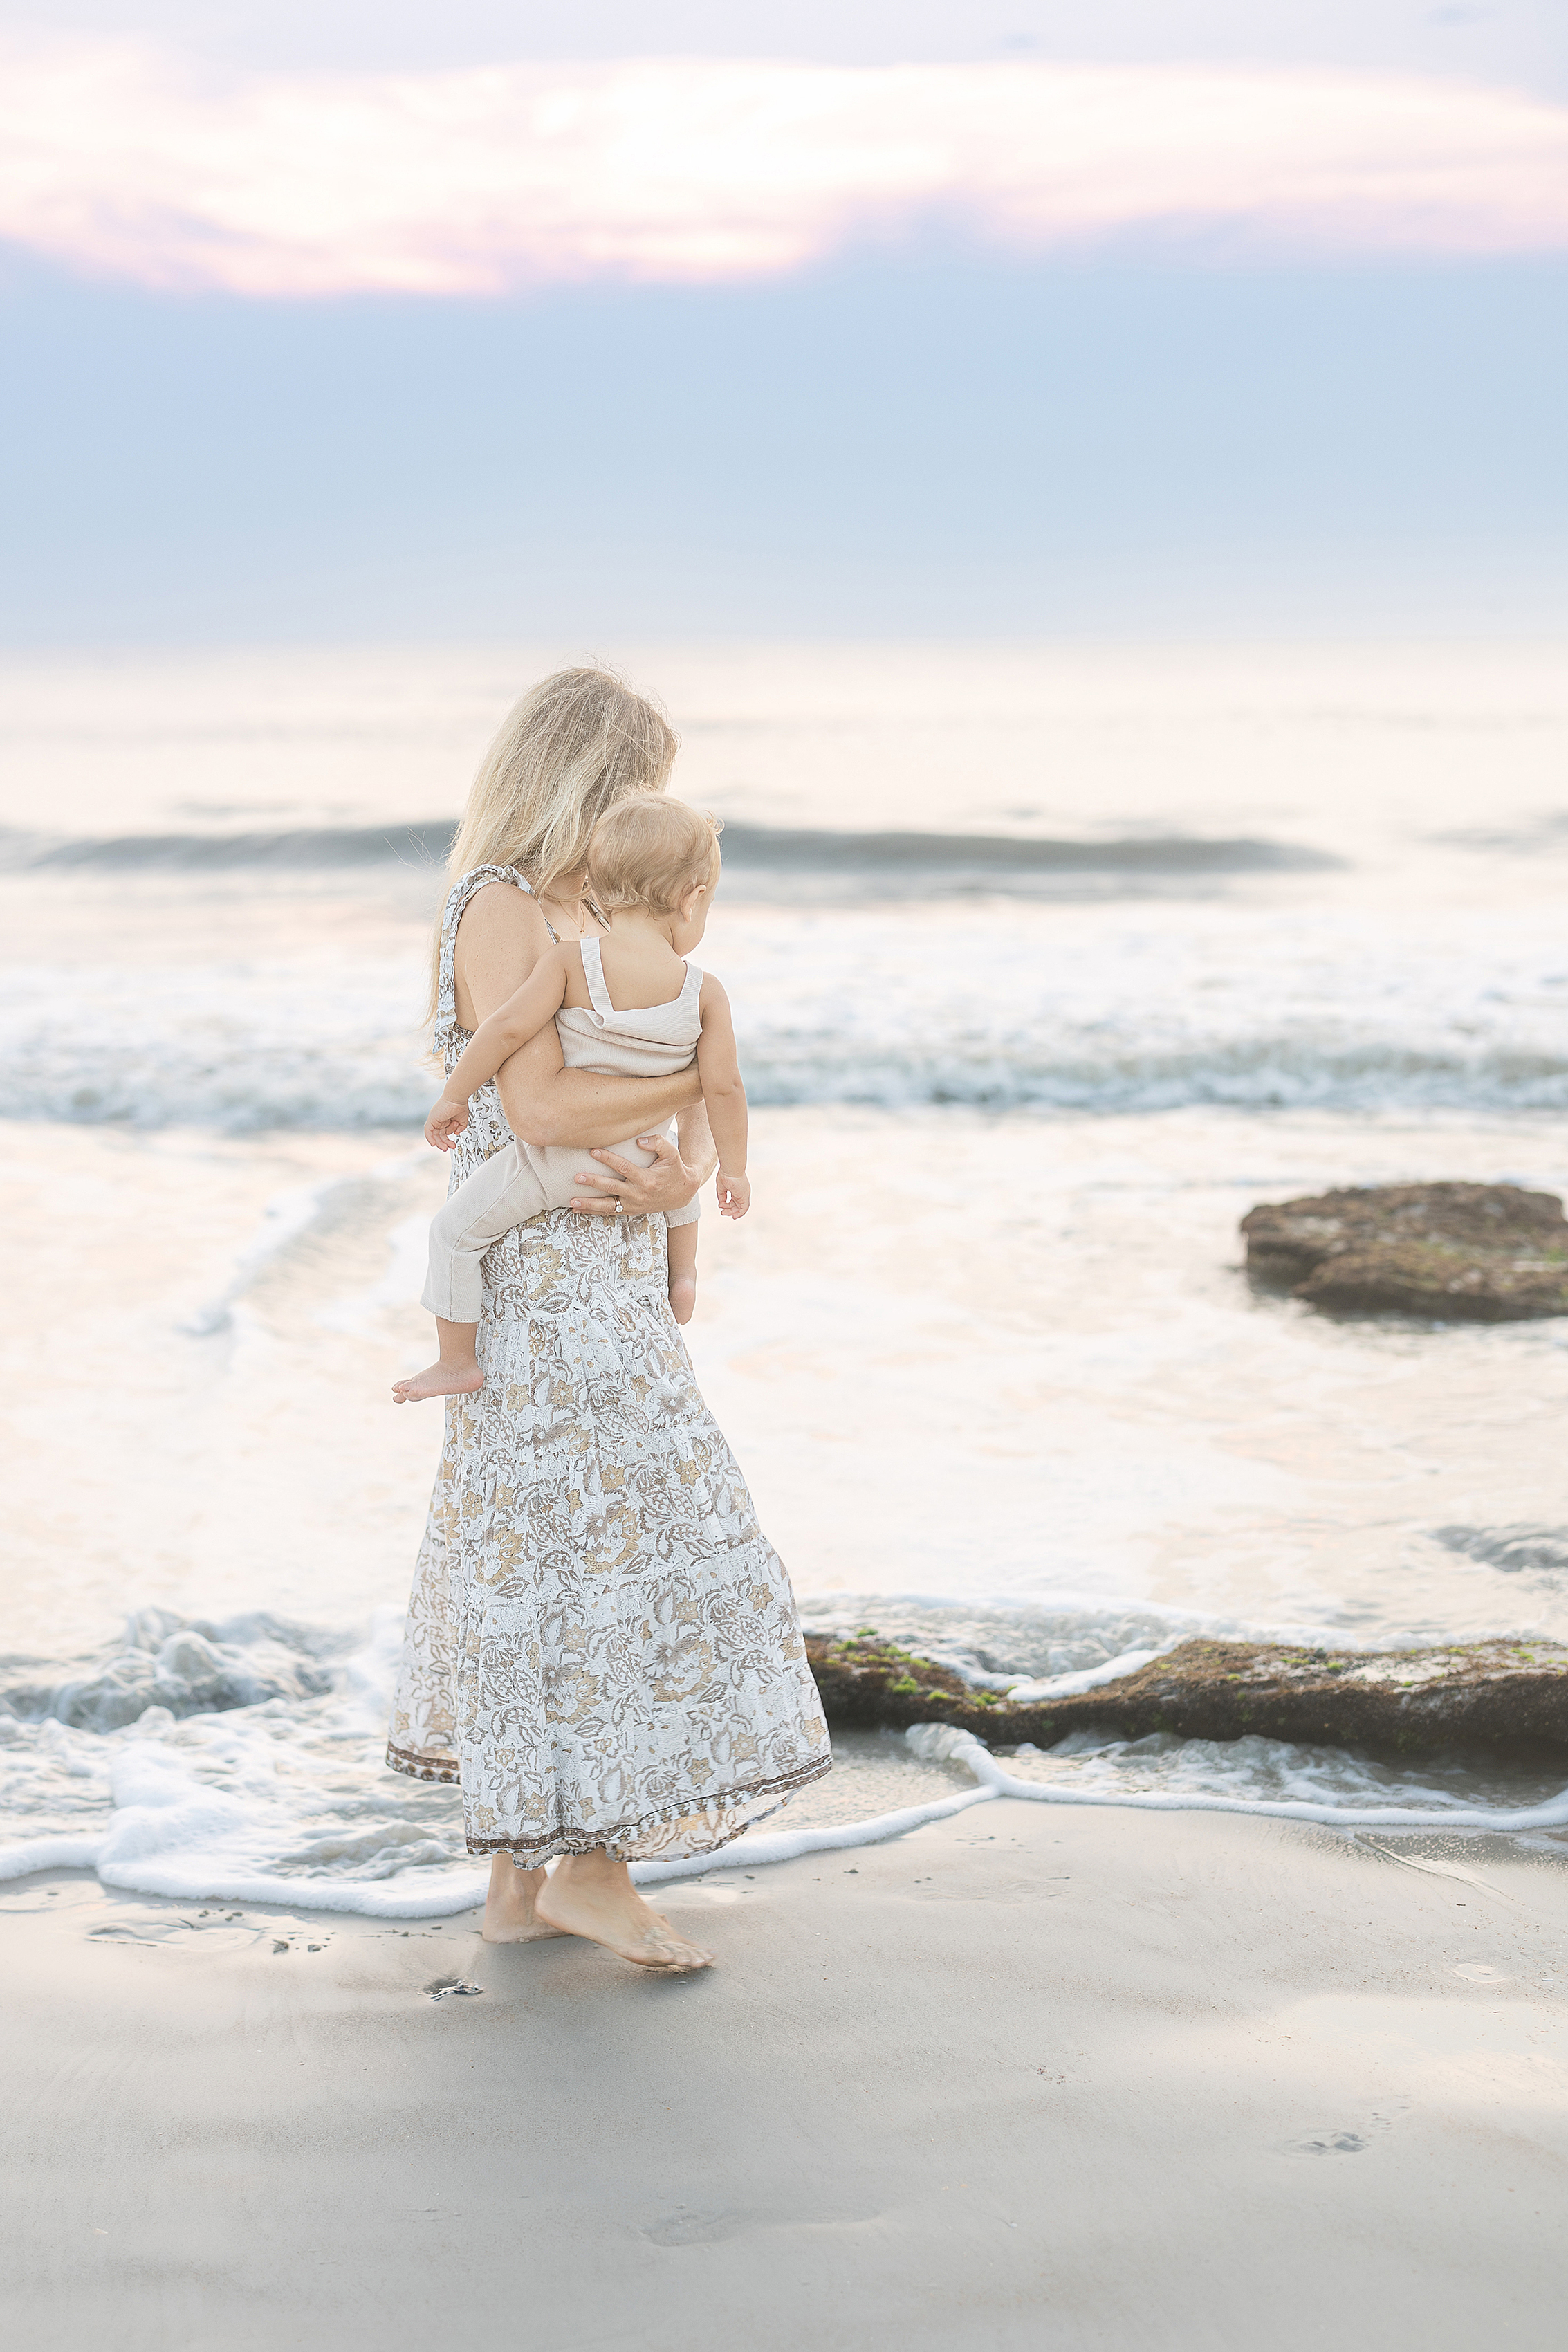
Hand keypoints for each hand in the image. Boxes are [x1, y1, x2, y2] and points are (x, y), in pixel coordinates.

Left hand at [425, 1096, 468, 1150]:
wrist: (457, 1098)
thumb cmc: (460, 1105)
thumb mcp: (462, 1120)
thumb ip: (460, 1128)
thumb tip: (457, 1133)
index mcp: (445, 1119)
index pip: (443, 1133)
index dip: (447, 1140)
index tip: (452, 1145)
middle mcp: (439, 1120)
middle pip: (438, 1135)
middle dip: (444, 1143)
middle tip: (450, 1147)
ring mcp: (434, 1119)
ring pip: (434, 1135)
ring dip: (440, 1143)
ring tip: (446, 1147)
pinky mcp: (431, 1119)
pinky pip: (428, 1131)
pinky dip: (430, 1138)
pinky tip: (434, 1144)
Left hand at [568, 1132, 701, 1217]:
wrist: (683, 1193)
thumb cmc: (675, 1169)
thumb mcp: (672, 1153)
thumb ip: (658, 1143)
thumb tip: (639, 1140)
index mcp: (647, 1179)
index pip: (624, 1167)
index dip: (608, 1159)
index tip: (593, 1151)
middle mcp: (639, 1194)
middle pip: (612, 1188)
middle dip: (594, 1182)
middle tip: (577, 1177)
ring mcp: (634, 1205)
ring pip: (608, 1206)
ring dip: (589, 1204)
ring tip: (573, 1202)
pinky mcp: (631, 1211)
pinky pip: (610, 1212)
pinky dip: (594, 1212)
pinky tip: (578, 1210)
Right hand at [715, 1169, 749, 1218]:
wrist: (730, 1168)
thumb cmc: (725, 1174)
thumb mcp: (721, 1187)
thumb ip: (721, 1195)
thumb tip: (721, 1203)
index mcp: (737, 1188)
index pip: (734, 1200)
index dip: (728, 1205)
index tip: (721, 1206)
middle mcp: (742, 1192)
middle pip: (736, 1205)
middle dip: (729, 1210)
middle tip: (722, 1212)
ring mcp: (744, 1194)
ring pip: (740, 1208)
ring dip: (732, 1212)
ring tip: (723, 1213)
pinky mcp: (745, 1196)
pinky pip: (744, 1209)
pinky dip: (739, 1213)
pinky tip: (733, 1216)